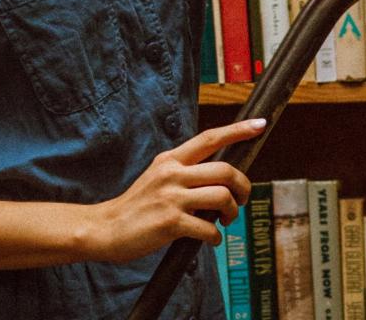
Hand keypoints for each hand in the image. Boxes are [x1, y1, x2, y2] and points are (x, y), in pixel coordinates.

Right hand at [83, 118, 262, 261]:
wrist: (105, 229)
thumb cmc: (137, 206)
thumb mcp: (158, 177)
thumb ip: (184, 172)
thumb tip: (220, 178)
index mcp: (171, 160)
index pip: (210, 138)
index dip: (238, 131)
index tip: (260, 125)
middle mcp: (172, 174)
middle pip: (225, 171)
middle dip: (243, 187)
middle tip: (242, 200)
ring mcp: (171, 197)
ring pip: (222, 197)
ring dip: (232, 212)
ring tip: (225, 221)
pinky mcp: (170, 222)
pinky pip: (208, 228)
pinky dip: (216, 237)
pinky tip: (211, 239)